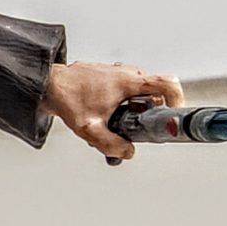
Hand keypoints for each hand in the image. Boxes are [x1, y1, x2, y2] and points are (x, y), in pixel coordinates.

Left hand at [42, 61, 183, 162]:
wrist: (49, 85)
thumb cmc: (68, 98)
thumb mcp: (90, 128)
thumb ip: (111, 144)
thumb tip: (128, 152)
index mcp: (129, 81)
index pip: (167, 84)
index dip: (177, 100)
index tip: (174, 115)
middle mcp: (128, 74)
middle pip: (154, 96)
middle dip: (146, 115)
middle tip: (133, 128)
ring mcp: (120, 74)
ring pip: (139, 96)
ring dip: (131, 112)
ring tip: (112, 122)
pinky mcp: (112, 78)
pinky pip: (127, 93)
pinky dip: (122, 107)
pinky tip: (105, 117)